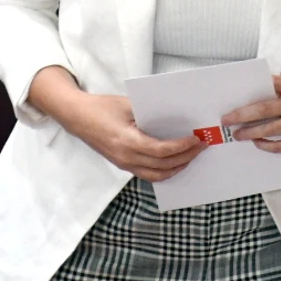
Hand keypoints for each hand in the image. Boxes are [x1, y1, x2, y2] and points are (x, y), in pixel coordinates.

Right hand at [29, 67, 202, 181]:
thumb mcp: (128, 105)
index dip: (182, 147)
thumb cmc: (102, 107)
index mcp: (128, 142)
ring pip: (157, 175)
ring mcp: (124, 165)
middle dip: (186, 157)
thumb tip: (176, 119)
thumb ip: (151, 115)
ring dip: (178, 167)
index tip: (197, 139)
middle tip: (202, 146)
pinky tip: (176, 161)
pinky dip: (165, 170)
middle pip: (164, 165)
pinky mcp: (123, 165)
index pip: (162, 150)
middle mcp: (127, 158)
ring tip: (192, 156)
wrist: (77, 118)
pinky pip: (148, 174)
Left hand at [223, 75, 280, 153]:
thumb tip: (250, 92)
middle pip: (265, 110)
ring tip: (237, 134)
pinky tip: (256, 142)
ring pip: (270, 129)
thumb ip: (278, 88)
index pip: (270, 86)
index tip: (231, 100)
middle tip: (226, 120)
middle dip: (242, 115)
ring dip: (250, 132)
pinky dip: (265, 144)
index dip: (252, 91)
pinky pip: (280, 146)